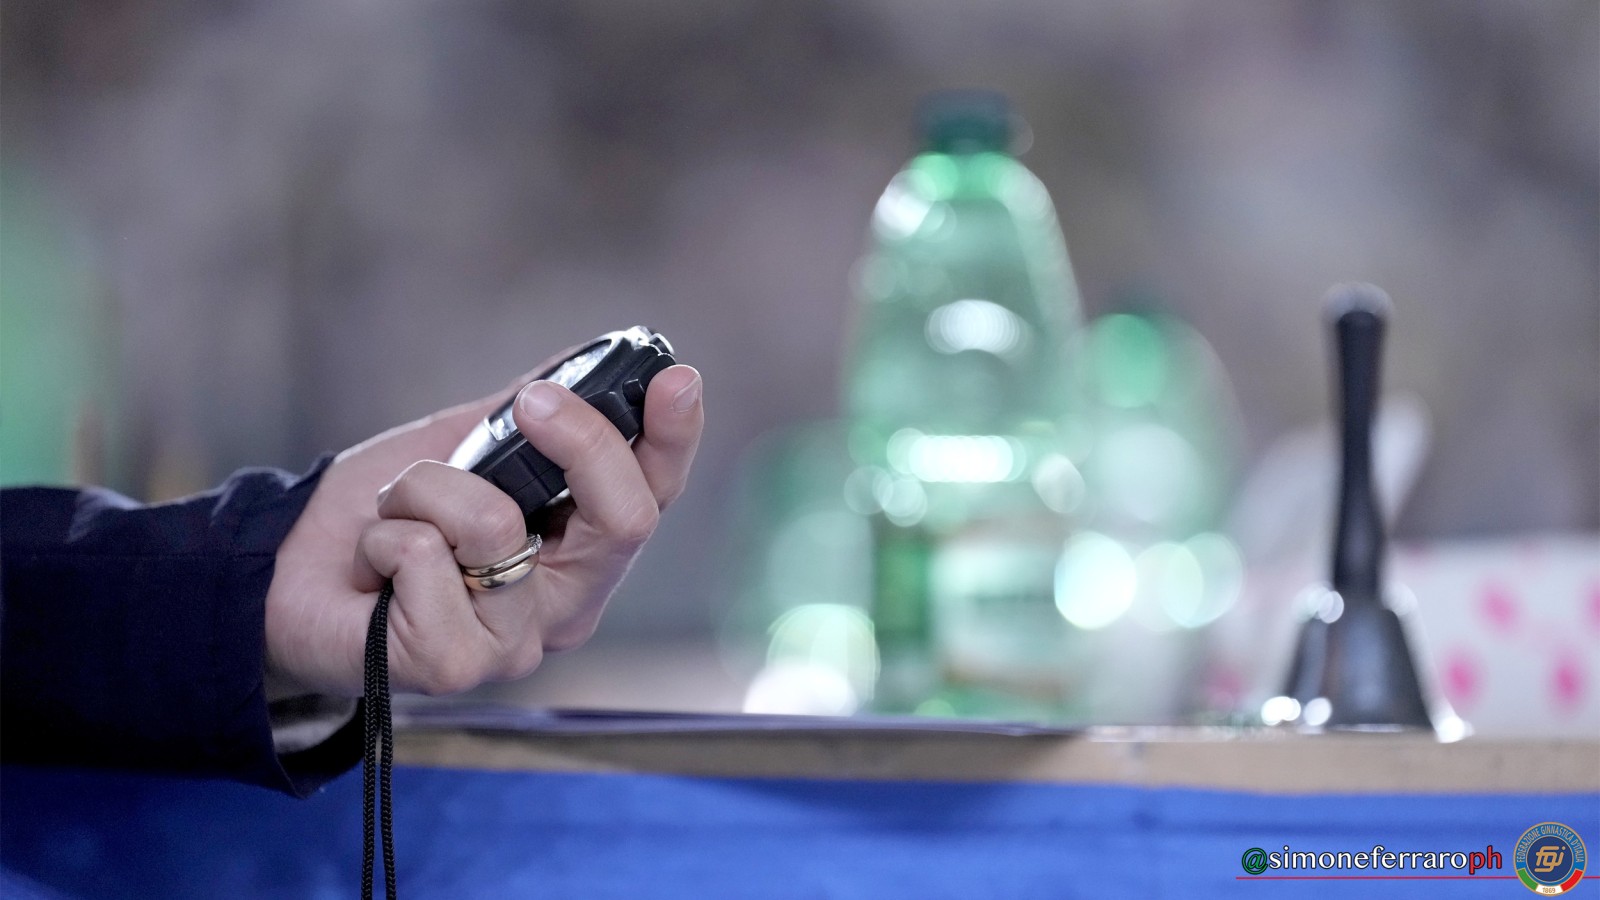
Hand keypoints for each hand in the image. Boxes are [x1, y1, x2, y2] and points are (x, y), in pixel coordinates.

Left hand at [263, 358, 703, 698]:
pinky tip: (375, 566)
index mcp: (579, 550)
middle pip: (625, 520)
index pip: (653, 496)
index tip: (677, 378)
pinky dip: (386, 534)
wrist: (284, 575)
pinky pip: (428, 559)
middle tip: (532, 403)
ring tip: (397, 511)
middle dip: (580, 440)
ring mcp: (516, 643)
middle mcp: (564, 604)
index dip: (675, 437)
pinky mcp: (456, 666)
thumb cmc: (381, 517)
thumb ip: (526, 418)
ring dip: (425, 489)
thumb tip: (587, 361)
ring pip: (498, 525)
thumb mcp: (463, 447)